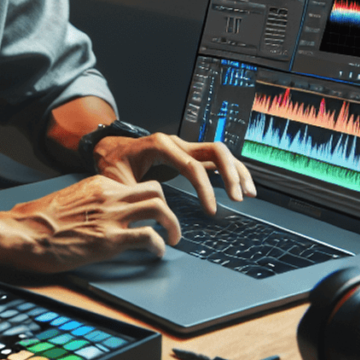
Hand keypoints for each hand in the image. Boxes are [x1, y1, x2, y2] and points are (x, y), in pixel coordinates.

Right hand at [0, 176, 180, 272]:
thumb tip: (97, 216)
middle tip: (171, 224)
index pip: (135, 185)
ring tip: (173, 238)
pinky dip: (159, 246)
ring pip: (160, 208)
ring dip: (172, 225)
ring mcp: (111, 216)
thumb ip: (89, 204)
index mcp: (98, 184)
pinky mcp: (110, 239)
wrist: (21, 232)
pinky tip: (157, 253)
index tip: (152, 212)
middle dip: (169, 207)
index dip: (148, 200)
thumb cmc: (35, 222)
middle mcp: (109, 195)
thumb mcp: (68, 202)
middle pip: (156, 190)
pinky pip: (148, 237)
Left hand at [93, 133, 255, 214]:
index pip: (193, 166)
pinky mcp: (188, 154)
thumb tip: (148, 216)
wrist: (110, 149)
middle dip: (230, 174)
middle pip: (215, 151)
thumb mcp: (117, 181)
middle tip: (239, 198)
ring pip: (219, 153)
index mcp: (161, 146)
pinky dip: (230, 171)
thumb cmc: (113, 164)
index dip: (205, 189)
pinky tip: (240, 186)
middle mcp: (177, 143)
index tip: (211, 211)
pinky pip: (215, 159)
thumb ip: (134, 196)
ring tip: (249, 193)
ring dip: (236, 171)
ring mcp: (184, 147)